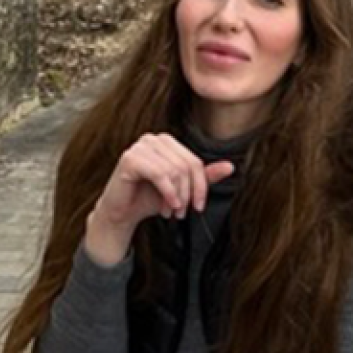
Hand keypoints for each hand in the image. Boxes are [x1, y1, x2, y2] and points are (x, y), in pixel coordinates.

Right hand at [82, 134, 234, 264]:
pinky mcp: (129, 158)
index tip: (198, 206)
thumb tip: (230, 166)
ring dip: (176, 196)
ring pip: (174, 170)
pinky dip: (167, 193)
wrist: (121, 213)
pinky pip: (159, 173)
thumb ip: (203, 178)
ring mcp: (140, 146)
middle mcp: (153, 139)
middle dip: (188, 193)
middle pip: (186, 165)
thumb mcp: (181, 189)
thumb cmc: (148, 199)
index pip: (195, 161)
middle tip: (182, 212)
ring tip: (171, 211)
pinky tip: (165, 206)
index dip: (201, 186)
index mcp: (167, 142)